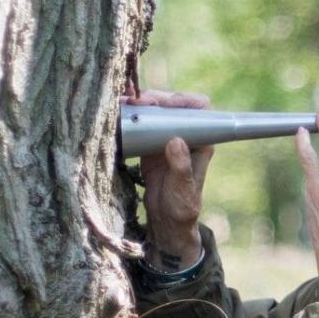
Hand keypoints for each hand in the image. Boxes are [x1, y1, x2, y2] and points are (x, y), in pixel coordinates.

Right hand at [127, 89, 213, 270]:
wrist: (166, 219)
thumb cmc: (182, 205)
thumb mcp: (183, 187)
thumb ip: (181, 166)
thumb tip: (175, 140)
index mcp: (201, 141)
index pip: (200, 109)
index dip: (186, 100)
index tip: (168, 103)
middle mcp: (184, 134)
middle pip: (173, 105)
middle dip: (156, 99)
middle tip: (140, 102)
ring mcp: (165, 137)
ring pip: (155, 111)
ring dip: (140, 104)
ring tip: (125, 102)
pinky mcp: (148, 144)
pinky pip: (139, 124)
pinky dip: (128, 115)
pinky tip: (117, 111)